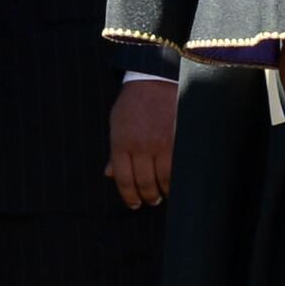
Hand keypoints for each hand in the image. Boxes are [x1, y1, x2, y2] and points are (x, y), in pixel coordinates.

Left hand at [104, 79, 174, 208]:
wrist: (154, 81)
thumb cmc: (133, 104)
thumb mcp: (116, 125)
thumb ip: (115, 151)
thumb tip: (109, 174)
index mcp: (120, 143)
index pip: (123, 179)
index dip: (128, 196)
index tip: (133, 204)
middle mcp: (139, 146)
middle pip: (142, 183)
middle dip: (146, 197)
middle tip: (150, 201)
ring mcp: (158, 144)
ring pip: (161, 180)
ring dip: (162, 192)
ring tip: (163, 195)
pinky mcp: (175, 140)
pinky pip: (176, 169)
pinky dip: (175, 181)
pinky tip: (175, 185)